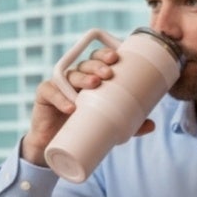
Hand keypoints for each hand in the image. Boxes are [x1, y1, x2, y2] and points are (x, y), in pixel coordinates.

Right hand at [21, 48, 153, 166]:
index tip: (116, 58)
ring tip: (94, 84)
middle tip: (108, 73)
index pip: (98, 59)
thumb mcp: (109, 124)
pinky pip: (50, 92)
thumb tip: (152, 125)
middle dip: (97, 64)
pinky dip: (60, 98)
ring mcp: (59, 85)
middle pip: (86, 64)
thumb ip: (130, 124)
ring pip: (70, 75)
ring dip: (82, 77)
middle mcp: (75, 77)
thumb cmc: (84, 125)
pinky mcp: (44, 96)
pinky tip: (70, 106)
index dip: (105, 54)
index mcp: (92, 78)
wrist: (55, 142)